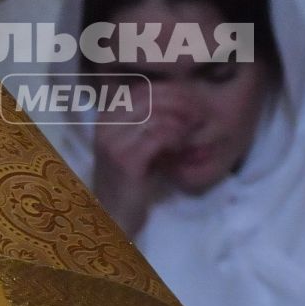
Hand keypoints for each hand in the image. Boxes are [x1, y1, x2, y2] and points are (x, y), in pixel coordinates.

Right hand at [89, 92, 181, 236]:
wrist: (113, 216)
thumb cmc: (129, 180)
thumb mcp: (135, 144)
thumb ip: (148, 122)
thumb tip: (180, 97)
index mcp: (105, 117)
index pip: (141, 89)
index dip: (170, 91)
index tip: (192, 99)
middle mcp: (105, 126)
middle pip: (149, 98)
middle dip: (180, 102)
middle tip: (200, 112)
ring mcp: (113, 142)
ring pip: (155, 115)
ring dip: (181, 120)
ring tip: (194, 129)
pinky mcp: (125, 160)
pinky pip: (158, 137)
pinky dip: (175, 138)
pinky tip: (182, 147)